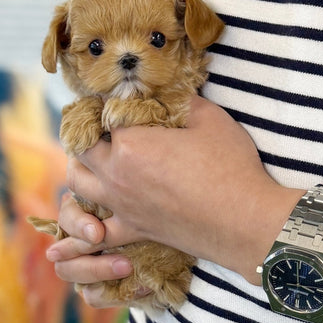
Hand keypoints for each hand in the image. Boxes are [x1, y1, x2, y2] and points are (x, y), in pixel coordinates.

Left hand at [47, 97, 298, 298]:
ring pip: (77, 182)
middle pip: (81, 145)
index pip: (103, 112)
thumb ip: (181, 100)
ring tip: (95, 156)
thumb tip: (168, 90)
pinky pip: (96, 231)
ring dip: (81, 165)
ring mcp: (121, 204)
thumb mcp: (209, 118)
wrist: (245, 221)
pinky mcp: (133, 230)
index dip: (110, 100)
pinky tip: (91, 214)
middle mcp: (116, 173)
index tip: (121, 95)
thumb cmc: (230, 167)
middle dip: (88, 129)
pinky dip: (87, 223)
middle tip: (104, 122)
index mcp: (130, 142)